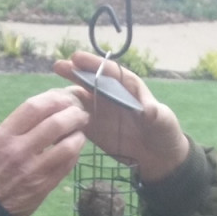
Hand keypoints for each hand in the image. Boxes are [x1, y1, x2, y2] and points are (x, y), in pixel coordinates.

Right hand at [0, 89, 89, 215]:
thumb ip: (23, 124)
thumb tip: (52, 103)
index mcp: (4, 134)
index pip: (34, 106)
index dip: (56, 97)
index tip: (66, 96)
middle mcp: (18, 149)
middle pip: (55, 122)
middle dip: (74, 113)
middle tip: (80, 113)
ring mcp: (33, 169)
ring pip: (67, 144)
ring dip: (79, 134)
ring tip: (80, 131)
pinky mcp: (45, 186)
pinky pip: (68, 164)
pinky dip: (76, 152)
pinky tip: (75, 148)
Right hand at [54, 52, 190, 180]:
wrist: (159, 157)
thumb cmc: (164, 133)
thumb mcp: (164, 121)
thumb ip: (155, 114)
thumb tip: (148, 110)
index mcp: (128, 87)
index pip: (109, 71)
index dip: (94, 64)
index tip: (78, 58)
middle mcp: (111, 96)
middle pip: (90, 81)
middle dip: (74, 73)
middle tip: (58, 66)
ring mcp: (101, 112)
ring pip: (80, 100)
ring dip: (66, 96)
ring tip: (51, 94)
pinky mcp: (94, 129)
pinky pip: (77, 121)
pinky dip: (66, 118)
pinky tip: (53, 118)